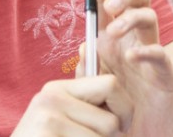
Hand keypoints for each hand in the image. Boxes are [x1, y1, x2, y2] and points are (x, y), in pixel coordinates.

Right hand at [11, 75, 131, 135]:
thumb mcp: (62, 116)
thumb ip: (85, 94)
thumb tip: (91, 46)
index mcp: (58, 88)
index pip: (111, 84)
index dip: (125, 108)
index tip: (122, 126)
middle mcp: (51, 98)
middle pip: (111, 120)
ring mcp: (48, 118)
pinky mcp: (47, 134)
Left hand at [82, 0, 172, 136]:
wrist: (137, 136)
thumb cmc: (115, 110)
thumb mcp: (92, 85)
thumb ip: (87, 65)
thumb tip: (87, 45)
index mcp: (113, 39)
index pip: (104, 2)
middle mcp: (133, 40)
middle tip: (111, 4)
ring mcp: (150, 55)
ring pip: (149, 18)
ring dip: (132, 18)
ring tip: (114, 33)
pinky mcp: (164, 75)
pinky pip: (160, 54)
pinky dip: (147, 52)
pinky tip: (133, 58)